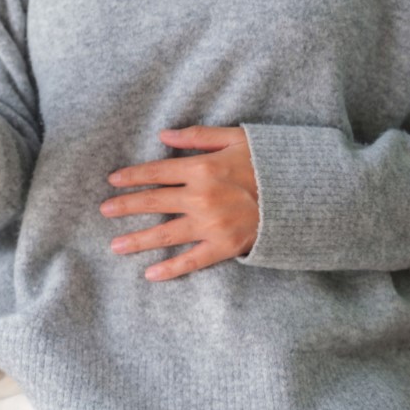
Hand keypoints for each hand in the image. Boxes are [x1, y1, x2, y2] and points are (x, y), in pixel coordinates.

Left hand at [100, 126, 258, 280]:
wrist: (306, 196)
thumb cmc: (272, 163)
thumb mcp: (237, 138)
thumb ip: (198, 136)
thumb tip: (163, 135)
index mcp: (203, 169)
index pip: (157, 172)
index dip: (133, 176)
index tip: (112, 180)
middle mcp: (202, 197)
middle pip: (154, 202)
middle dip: (125, 206)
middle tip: (103, 211)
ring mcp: (212, 225)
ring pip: (165, 234)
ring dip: (138, 240)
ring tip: (115, 246)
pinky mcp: (225, 247)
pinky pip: (192, 260)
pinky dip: (170, 269)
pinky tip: (149, 274)